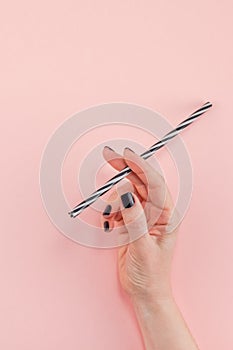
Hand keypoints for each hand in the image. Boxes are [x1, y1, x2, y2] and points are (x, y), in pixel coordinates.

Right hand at [101, 146, 179, 302]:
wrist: (144, 291)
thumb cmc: (150, 273)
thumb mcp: (142, 246)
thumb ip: (134, 219)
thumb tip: (126, 194)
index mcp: (167, 215)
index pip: (155, 182)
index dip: (140, 166)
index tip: (125, 154)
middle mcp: (156, 212)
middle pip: (140, 181)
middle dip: (124, 169)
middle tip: (108, 156)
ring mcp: (142, 216)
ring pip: (127, 193)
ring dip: (114, 198)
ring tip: (110, 216)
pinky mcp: (130, 222)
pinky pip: (118, 206)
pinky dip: (111, 209)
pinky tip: (110, 221)